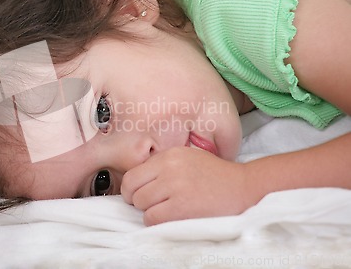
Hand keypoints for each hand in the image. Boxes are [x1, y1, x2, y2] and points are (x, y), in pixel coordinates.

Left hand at [121, 147, 255, 225]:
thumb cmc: (216, 176)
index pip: (132, 174)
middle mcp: (169, 168)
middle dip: (139, 201)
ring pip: (141, 204)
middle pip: (132, 190)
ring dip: (149, 212)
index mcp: (169, 155)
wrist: (244, 188)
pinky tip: (170, 218)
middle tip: (154, 204)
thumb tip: (138, 182)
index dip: (132, 189)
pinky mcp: (181, 207)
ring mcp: (175, 186)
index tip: (140, 194)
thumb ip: (162, 166)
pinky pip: (152, 218)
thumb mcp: (187, 158)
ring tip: (166, 210)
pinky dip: (156, 222)